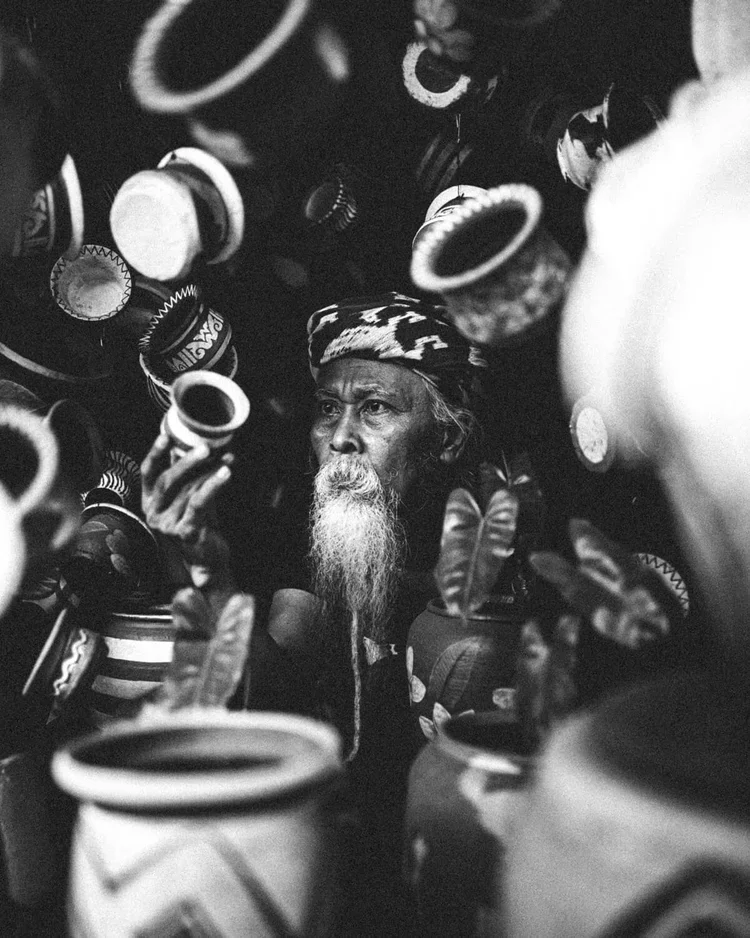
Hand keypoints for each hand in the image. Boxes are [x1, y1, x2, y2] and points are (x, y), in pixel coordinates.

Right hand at [141, 433, 234, 589]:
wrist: (208, 558)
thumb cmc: (199, 522)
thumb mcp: (190, 494)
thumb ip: (188, 472)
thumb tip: (194, 441)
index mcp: (150, 501)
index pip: (148, 473)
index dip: (156, 453)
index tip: (166, 435)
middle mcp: (153, 513)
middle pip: (166, 480)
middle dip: (187, 462)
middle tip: (206, 447)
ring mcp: (167, 525)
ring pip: (188, 490)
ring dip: (210, 472)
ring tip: (227, 458)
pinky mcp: (184, 533)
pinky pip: (199, 503)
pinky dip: (213, 486)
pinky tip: (226, 473)